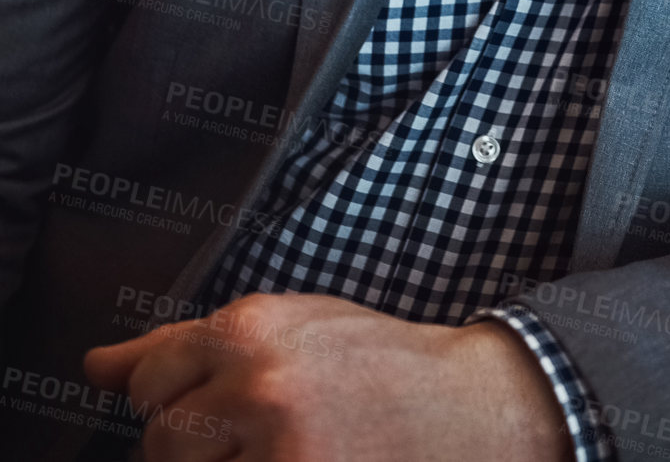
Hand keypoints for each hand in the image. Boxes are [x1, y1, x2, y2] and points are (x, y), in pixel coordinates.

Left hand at [85, 292, 576, 460]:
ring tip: (272, 451)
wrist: (468, 406)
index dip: (169, 402)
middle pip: (161, 438)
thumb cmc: (379, 366)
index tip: (201, 413)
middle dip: (190, 450)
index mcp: (253, 326)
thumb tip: (96, 367)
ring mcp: (277, 442)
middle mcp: (257, 379)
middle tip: (247, 444)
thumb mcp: (290, 329)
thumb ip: (191, 346)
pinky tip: (292, 460)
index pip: (150, 377)